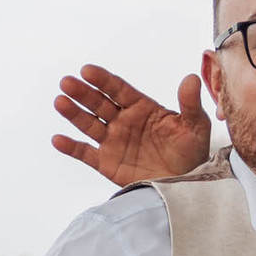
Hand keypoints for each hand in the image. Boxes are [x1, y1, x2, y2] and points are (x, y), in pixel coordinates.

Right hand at [52, 65, 211, 186]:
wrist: (187, 185)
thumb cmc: (192, 153)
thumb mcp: (196, 127)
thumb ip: (189, 104)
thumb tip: (191, 79)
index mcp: (141, 108)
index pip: (118, 89)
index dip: (103, 80)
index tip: (88, 71)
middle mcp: (123, 121)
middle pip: (99, 103)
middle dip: (83, 93)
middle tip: (67, 83)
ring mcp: (113, 142)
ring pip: (89, 124)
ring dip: (74, 114)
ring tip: (60, 102)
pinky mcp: (108, 164)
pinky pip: (86, 154)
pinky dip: (72, 148)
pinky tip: (58, 139)